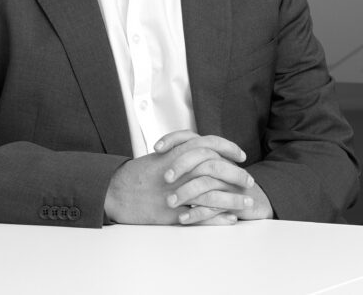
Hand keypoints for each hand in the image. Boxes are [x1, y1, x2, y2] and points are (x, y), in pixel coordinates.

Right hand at [104, 131, 252, 224]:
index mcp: (175, 154)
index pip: (209, 144)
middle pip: (216, 168)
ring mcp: (175, 192)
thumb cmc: (136, 175)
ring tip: (246, 202)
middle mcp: (177, 171)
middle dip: (236, 174)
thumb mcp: (159, 157)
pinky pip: (200, 216)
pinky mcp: (171, 213)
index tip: (240, 155)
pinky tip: (230, 218)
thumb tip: (201, 150)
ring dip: (233, 198)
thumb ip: (180, 151)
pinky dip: (218, 217)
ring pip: (212, 194)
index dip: (228, 148)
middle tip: (248, 179)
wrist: (114, 192)